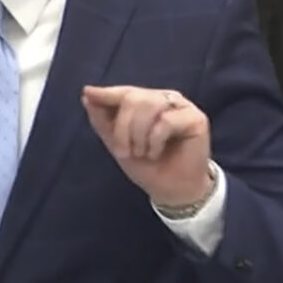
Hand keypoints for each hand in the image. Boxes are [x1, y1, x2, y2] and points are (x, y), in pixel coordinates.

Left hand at [81, 85, 212, 207]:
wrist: (170, 191)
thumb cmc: (147, 166)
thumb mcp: (117, 144)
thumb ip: (102, 120)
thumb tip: (87, 95)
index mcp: (147, 102)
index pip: (125, 92)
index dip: (107, 93)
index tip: (88, 92)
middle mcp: (164, 100)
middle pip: (134, 98)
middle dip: (122, 128)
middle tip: (124, 152)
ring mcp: (181, 107)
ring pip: (150, 105)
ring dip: (138, 134)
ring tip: (141, 153)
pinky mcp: (196, 118)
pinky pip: (166, 121)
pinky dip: (154, 141)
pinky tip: (156, 153)